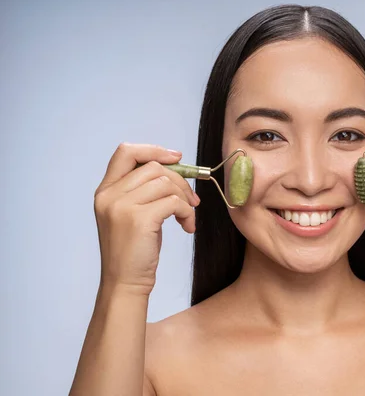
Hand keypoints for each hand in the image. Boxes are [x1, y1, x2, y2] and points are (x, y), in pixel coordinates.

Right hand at [93, 143, 199, 294]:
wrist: (125, 283)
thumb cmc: (134, 250)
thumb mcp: (132, 214)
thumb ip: (144, 190)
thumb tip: (176, 166)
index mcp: (105, 190)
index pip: (125, 152)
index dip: (153, 149)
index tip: (176, 158)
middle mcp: (109, 195)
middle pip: (154, 167)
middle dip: (180, 181)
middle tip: (192, 200)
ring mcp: (122, 206)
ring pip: (166, 183)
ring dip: (185, 199)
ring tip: (187, 218)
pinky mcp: (139, 219)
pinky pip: (174, 202)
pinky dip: (187, 212)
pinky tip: (187, 227)